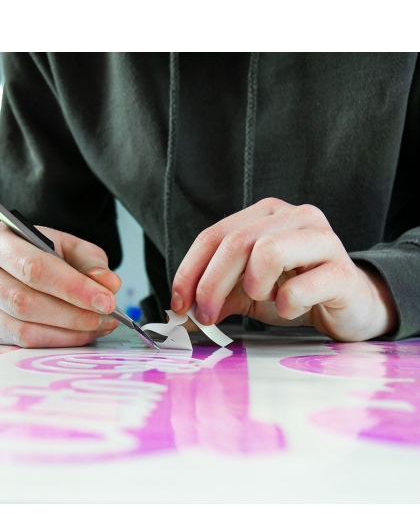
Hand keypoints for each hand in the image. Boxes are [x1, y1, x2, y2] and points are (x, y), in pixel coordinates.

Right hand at [0, 222, 121, 346]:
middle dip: (74, 314)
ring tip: (99, 325)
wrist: (14, 262)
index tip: (106, 300)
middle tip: (107, 317)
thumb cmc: (41, 252)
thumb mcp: (68, 246)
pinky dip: (56, 343)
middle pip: (25, 302)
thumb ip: (91, 263)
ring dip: (68, 333)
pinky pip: (21, 344)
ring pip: (21, 329)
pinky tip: (80, 334)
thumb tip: (109, 284)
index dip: (73, 288)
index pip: (34, 268)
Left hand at [171, 198, 397, 340]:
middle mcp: (294, 217)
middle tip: (205, 316)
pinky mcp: (342, 270)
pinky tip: (292, 308)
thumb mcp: (248, 291)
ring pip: (267, 251)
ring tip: (265, 299)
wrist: (351, 305)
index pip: (214, 235)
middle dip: (211, 285)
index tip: (179, 303)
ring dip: (254, 286)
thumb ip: (216, 297)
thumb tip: (180, 313)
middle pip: (236, 243)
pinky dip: (286, 305)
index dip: (190, 270)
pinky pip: (299, 287)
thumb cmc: (298, 290)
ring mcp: (321, 239)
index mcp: (267, 215)